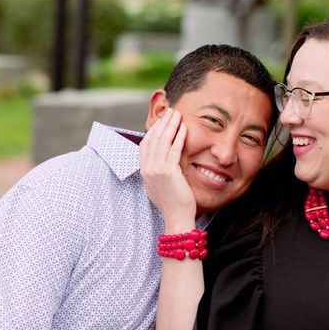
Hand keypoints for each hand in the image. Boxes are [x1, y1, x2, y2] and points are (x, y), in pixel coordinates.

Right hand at [140, 109, 196, 225]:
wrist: (176, 217)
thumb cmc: (172, 203)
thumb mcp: (158, 185)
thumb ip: (156, 172)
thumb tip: (159, 162)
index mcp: (144, 171)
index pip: (145, 145)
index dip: (153, 130)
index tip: (161, 121)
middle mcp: (147, 169)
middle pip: (153, 139)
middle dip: (162, 123)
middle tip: (170, 112)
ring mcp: (156, 170)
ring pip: (162, 141)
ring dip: (170, 125)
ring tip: (177, 115)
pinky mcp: (168, 172)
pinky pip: (174, 149)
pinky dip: (179, 137)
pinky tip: (184, 128)